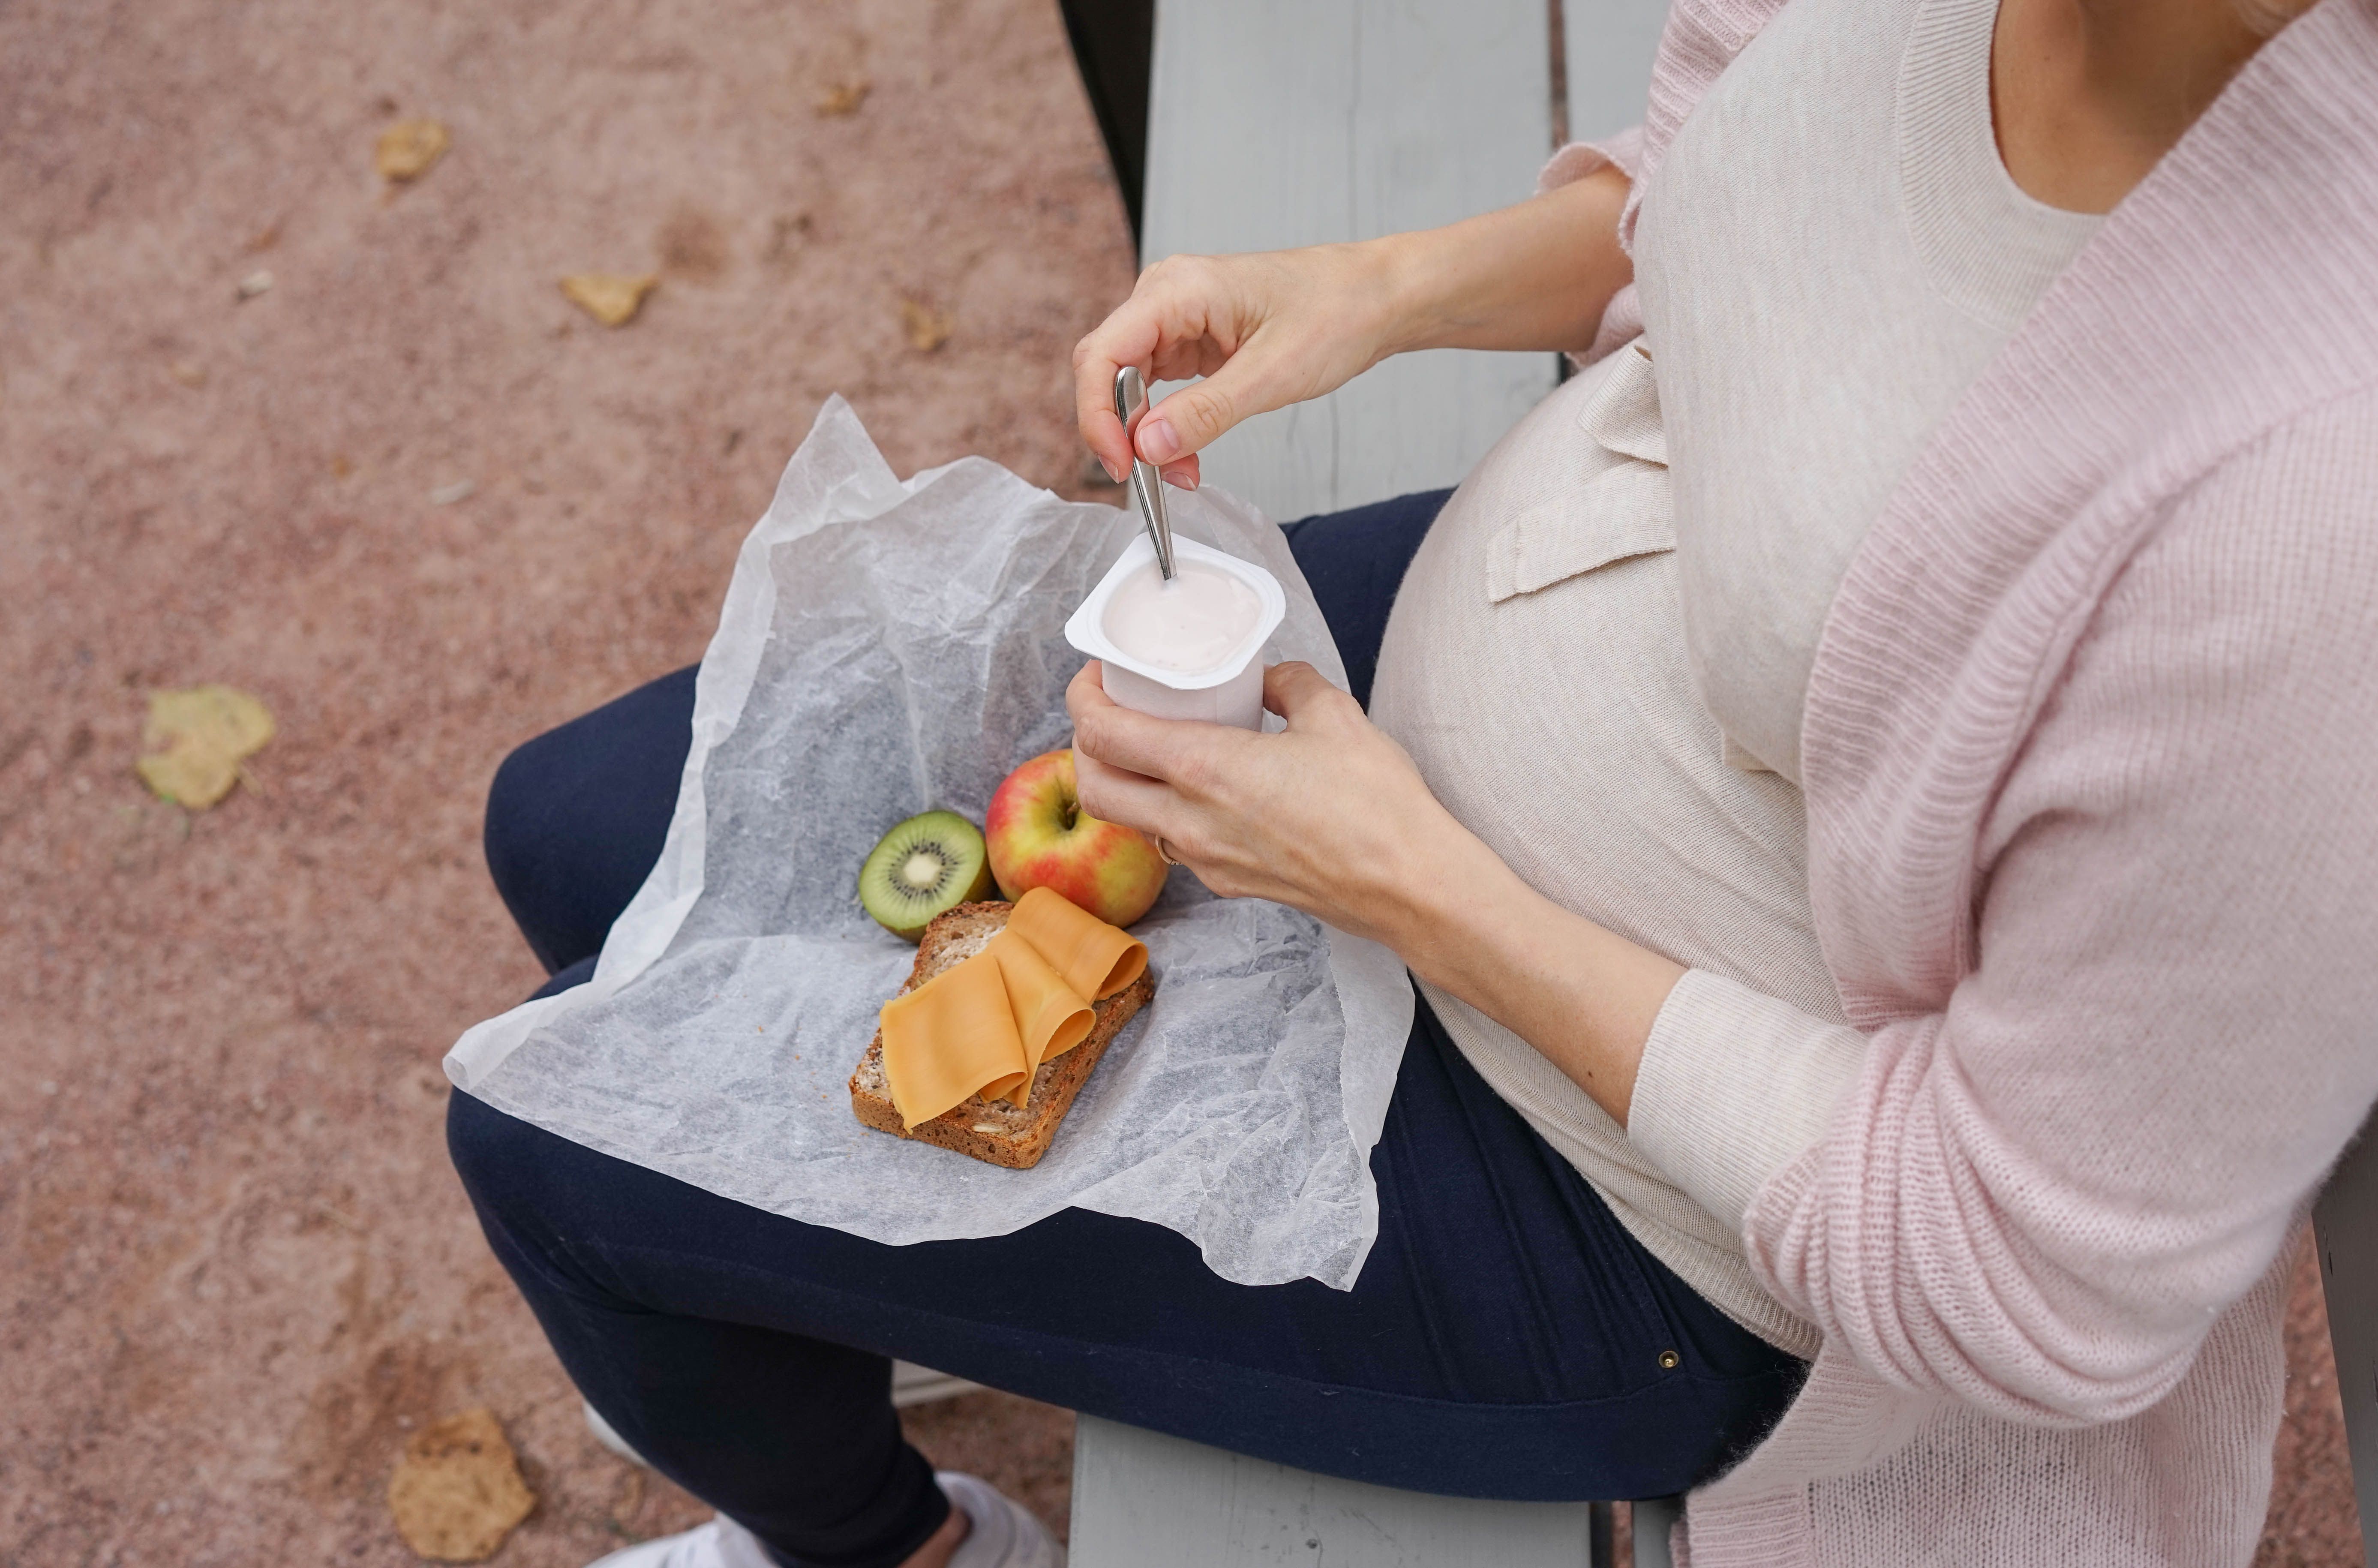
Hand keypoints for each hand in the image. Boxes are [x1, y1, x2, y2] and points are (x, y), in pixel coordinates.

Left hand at [1065, 657, 1683, 1124]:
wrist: (1411, 886)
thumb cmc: (1377, 806)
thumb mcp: (1334, 716)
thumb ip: (1290, 684)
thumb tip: (1269, 677)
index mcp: (1204, 769)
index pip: (1102, 735)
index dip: (1083, 698)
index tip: (1096, 676)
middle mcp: (1190, 821)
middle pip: (1093, 786)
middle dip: (1085, 746)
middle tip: (1110, 711)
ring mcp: (1206, 860)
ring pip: (1128, 819)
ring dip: (1123, 782)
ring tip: (1150, 746)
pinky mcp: (1228, 882)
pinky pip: (1172, 842)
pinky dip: (1164, 810)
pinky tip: (1199, 787)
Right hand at [1072, 169, 1634, 491]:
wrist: (1378, 298)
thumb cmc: (1337, 314)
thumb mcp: (1273, 375)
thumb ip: (1205, 412)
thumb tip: (1146, 446)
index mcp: (1176, 290)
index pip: (1101, 355)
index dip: (1097, 415)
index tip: (1120, 464)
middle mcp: (1166, 298)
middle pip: (1108, 372)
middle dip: (1123, 431)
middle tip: (1151, 480)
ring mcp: (1177, 318)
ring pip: (1131, 387)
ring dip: (1147, 435)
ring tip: (1183, 473)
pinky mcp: (1193, 340)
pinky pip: (1160, 390)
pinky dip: (1168, 426)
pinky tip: (1188, 454)